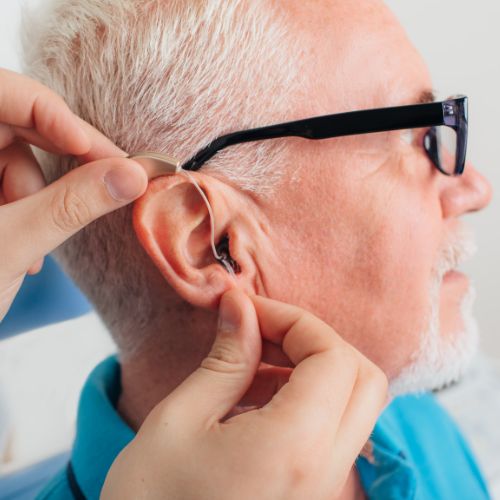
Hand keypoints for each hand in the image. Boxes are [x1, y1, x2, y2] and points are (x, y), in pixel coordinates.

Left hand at [0, 68, 147, 320]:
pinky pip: (5, 178)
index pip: (2, 93)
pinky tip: (23, 249)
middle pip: (14, 122)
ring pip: (12, 154)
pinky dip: (25, 208)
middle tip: (106, 183)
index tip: (102, 153)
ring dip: (38, 196)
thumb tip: (131, 176)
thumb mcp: (11, 245)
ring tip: (35, 247)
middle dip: (58, 160)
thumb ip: (72, 205)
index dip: (53, 115)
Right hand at [102, 289, 387, 499]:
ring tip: (250, 364)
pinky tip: (254, 399)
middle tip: (260, 333)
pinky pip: (334, 431)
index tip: (249, 311)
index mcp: (295, 447)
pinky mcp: (313, 497)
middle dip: (314, 341)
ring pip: (354, 403)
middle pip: (362, 377)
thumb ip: (225, 357)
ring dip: (310, 368)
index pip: (333, 357)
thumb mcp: (179, 420)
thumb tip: (241, 305)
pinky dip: (305, 399)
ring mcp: (325, 490)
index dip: (295, 320)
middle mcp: (326, 472)